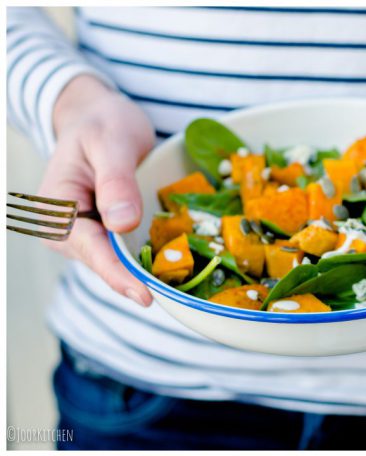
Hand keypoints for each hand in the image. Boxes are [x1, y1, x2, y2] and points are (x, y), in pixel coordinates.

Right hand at [38, 74, 154, 305]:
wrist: (99, 118)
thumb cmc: (103, 124)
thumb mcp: (111, 142)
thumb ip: (116, 180)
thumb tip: (122, 223)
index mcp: (55, 207)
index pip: (89, 248)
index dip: (117, 274)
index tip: (144, 295)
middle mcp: (64, 228)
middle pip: (103, 262)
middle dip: (135, 279)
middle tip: (175, 294)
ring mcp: (84, 234)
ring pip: (115, 262)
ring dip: (143, 272)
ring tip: (178, 285)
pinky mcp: (103, 234)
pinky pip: (125, 252)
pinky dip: (146, 259)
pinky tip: (173, 267)